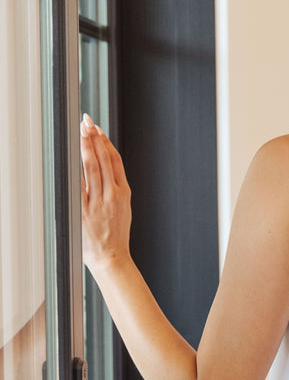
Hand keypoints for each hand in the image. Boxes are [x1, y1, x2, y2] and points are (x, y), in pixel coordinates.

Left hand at [80, 113, 131, 274]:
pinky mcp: (84, 210)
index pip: (115, 160)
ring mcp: (98, 202)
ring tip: (81, 131)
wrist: (111, 258)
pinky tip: (72, 155)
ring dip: (86, 146)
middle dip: (94, 138)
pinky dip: (77, 167)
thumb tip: (102, 170)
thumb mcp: (123, 209)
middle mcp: (112, 195)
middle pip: (103, 159)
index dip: (106, 142)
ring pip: (92, 167)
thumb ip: (114, 190)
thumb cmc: (115, 236)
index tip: (98, 129)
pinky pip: (79, 184)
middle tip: (87, 122)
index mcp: (124, 194)